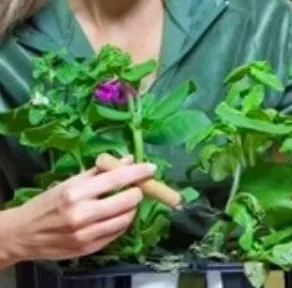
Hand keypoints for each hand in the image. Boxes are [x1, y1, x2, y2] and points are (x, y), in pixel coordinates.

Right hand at [0, 157, 155, 265]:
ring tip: (127, 201)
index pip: (116, 178)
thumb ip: (100, 171)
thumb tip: (128, 160)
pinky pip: (117, 233)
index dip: (138, 172)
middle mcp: (82, 213)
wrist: (23, 234)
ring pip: (126, 218)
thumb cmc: (48, 203)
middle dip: (137, 191)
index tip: (151, 168)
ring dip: (132, 208)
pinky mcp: (88, 248)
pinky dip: (122, 222)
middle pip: (127, 200)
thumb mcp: (70, 182)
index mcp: (76, 191)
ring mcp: (85, 234)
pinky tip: (117, 215)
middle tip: (136, 187)